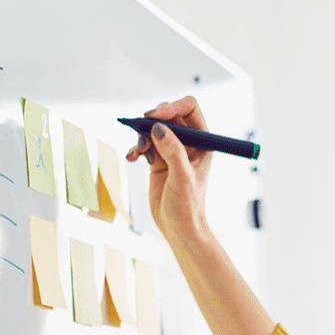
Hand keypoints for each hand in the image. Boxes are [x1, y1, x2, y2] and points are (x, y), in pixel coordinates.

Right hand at [125, 96, 211, 248]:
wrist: (178, 228)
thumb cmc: (188, 207)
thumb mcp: (182, 178)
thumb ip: (173, 152)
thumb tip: (158, 128)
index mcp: (203, 142)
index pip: (189, 108)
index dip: (172, 107)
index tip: (156, 116)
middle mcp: (188, 143)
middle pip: (168, 115)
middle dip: (153, 119)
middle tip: (141, 128)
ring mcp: (172, 151)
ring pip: (153, 128)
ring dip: (141, 135)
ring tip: (138, 152)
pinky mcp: (158, 160)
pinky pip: (144, 144)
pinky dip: (136, 148)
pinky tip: (132, 158)